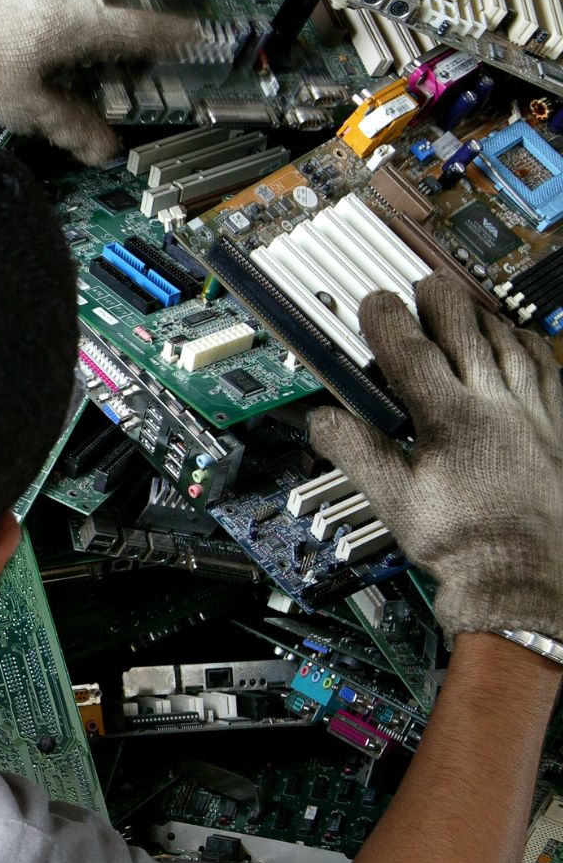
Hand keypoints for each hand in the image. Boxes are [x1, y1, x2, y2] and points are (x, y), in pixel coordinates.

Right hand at [309, 272, 562, 639]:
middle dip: (442, 301)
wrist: (525, 577)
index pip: (412, 351)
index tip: (376, 302)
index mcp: (451, 420)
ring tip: (469, 305)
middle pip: (468, 332)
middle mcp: (497, 408)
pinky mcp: (562, 430)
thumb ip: (358, 453)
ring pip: (512, 345)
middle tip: (425, 284)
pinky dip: (532, 347)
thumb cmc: (464, 544)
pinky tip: (523, 342)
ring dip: (486, 318)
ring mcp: (535, 416)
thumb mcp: (394, 502)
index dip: (389, 320)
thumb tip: (324, 423)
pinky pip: (550, 371)